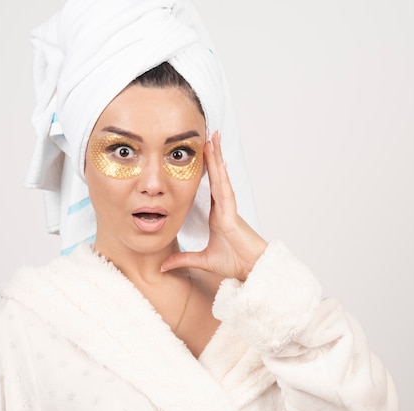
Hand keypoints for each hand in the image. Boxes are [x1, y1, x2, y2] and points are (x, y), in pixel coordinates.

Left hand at [161, 132, 267, 280]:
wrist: (250, 269)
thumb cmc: (234, 262)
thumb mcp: (202, 260)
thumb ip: (183, 259)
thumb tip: (163, 265)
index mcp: (217, 215)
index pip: (210, 187)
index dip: (207, 171)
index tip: (202, 156)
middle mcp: (223, 207)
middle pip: (216, 177)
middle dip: (212, 157)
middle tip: (208, 137)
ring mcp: (228, 207)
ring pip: (221, 177)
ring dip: (217, 158)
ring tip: (213, 138)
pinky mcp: (231, 211)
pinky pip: (225, 187)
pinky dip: (221, 172)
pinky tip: (218, 158)